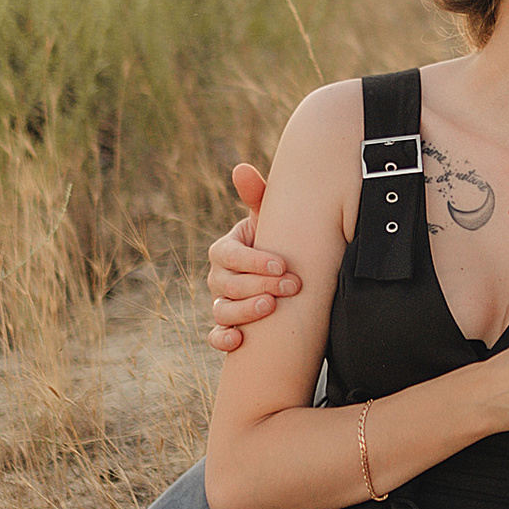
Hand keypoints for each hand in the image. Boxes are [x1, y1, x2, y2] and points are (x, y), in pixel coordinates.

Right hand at [208, 163, 302, 352]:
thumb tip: (241, 167)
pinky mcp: (228, 327)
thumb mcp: (272, 219)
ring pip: (222, 311)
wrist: (286, 275)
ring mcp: (221, 303)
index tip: (283, 263)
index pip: (228, 255)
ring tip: (271, 308)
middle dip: (260, 284)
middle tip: (292, 285)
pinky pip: (216, 337)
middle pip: (228, 284)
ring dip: (245, 311)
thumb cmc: (278, 242)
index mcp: (225, 250)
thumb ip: (258, 195)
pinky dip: (223, 339)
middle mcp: (218, 277)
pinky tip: (239, 340)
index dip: (253, 260)